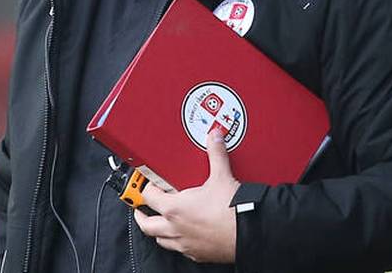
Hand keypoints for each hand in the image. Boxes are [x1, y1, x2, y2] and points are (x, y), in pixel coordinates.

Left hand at [134, 128, 239, 262]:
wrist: (251, 233)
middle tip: (140, 209)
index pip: (149, 197)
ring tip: (159, 223)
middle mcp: (175, 228)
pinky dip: (177, 243)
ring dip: (158, 231)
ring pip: (161, 240)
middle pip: (147, 225)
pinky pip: (180, 251)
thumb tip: (214, 137)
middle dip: (141, 216)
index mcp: (174, 208)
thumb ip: (215, 154)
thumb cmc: (233, 210)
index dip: (147, 189)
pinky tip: (183, 236)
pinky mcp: (198, 254)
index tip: (148, 185)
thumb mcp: (222, 176)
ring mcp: (185, 244)